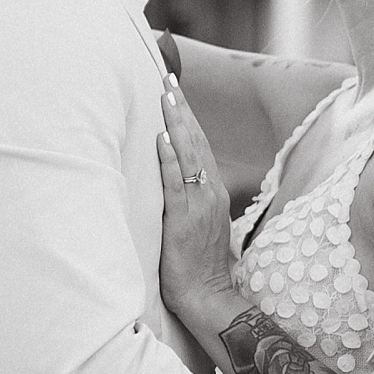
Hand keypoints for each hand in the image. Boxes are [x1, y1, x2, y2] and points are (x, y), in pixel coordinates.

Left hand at [157, 82, 233, 321]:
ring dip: (176, 123)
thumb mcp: (200, 221)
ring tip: (166, 96)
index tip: (175, 89)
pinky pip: (176, 184)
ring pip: (188, 155)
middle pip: (195, 140)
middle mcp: (209, 191)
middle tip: (168, 78)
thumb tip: (172, 170)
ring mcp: (198, 204)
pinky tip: (161, 139)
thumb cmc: (199, 263)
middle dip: (181, 108)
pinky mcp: (184, 220)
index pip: (199, 143)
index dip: (186, 115)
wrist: (207, 296)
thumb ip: (190, 195)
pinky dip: (169, 159)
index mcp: (212, 190)